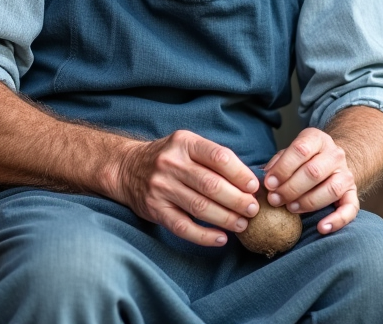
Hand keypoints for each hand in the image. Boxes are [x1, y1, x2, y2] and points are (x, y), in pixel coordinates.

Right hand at [116, 130, 259, 246]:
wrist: (127, 168)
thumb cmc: (169, 158)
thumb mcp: (188, 146)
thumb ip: (214, 159)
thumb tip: (250, 182)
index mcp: (184, 143)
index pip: (219, 157)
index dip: (241, 174)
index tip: (254, 187)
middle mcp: (171, 163)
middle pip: (212, 185)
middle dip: (238, 200)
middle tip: (253, 210)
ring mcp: (161, 187)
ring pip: (200, 207)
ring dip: (226, 219)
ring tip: (242, 224)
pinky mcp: (155, 209)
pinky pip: (183, 227)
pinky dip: (204, 236)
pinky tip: (221, 238)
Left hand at [262, 127, 358, 234]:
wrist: (330, 164)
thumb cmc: (302, 161)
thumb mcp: (289, 154)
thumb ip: (277, 163)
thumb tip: (266, 177)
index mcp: (317, 140)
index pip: (301, 150)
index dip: (283, 168)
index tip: (269, 183)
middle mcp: (335, 154)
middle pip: (315, 171)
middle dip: (291, 188)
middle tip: (275, 199)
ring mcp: (346, 174)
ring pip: (332, 189)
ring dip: (308, 202)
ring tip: (291, 208)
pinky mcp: (352, 193)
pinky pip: (350, 208)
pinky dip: (337, 220)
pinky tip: (322, 228)